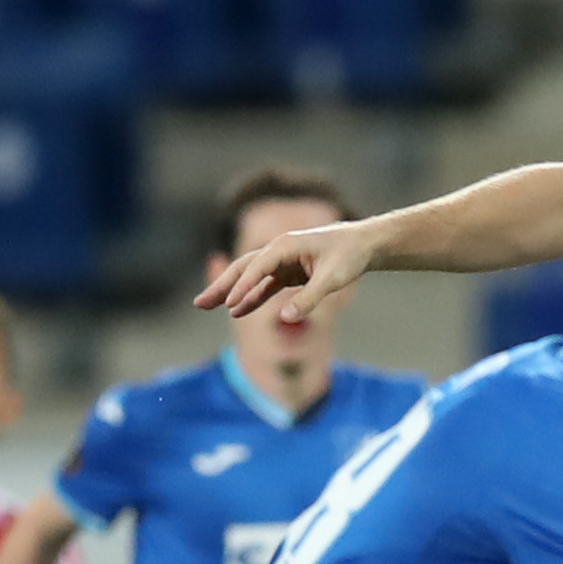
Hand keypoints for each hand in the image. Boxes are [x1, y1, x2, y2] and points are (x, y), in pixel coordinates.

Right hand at [195, 218, 379, 323]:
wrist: (363, 245)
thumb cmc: (349, 256)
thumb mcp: (332, 279)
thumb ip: (310, 299)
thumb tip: (286, 318)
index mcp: (286, 245)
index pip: (257, 267)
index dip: (243, 287)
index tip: (229, 306)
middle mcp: (279, 251)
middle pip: (242, 268)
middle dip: (221, 286)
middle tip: (198, 304)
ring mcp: (281, 262)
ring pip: (249, 277)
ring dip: (229, 292)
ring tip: (206, 306)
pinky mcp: (287, 273)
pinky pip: (263, 287)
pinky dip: (251, 298)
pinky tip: (236, 312)